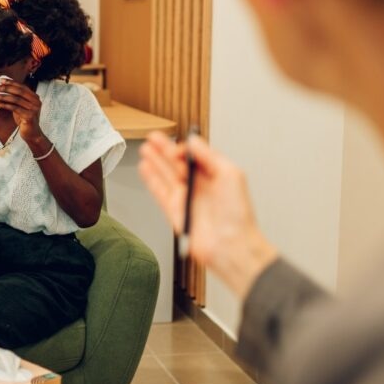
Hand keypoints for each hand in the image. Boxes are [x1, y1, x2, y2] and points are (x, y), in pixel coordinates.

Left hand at [0, 78, 43, 143]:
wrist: (32, 134)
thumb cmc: (24, 119)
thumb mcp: (20, 106)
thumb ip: (15, 98)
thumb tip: (2, 88)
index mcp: (35, 97)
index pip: (22, 86)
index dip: (11, 82)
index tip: (0, 80)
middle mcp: (36, 101)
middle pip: (19, 91)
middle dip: (5, 88)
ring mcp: (34, 109)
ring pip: (15, 99)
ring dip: (2, 97)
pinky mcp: (29, 116)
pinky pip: (14, 108)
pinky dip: (5, 105)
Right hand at [138, 132, 276, 298]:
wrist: (230, 245)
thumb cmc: (237, 215)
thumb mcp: (230, 175)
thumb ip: (209, 155)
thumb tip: (192, 142)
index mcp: (215, 176)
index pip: (195, 155)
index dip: (183, 147)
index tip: (176, 144)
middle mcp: (200, 186)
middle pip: (177, 163)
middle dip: (164, 149)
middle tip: (152, 138)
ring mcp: (186, 199)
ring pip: (166, 175)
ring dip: (155, 161)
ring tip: (145, 149)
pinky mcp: (175, 211)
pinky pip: (160, 192)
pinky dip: (151, 179)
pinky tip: (145, 169)